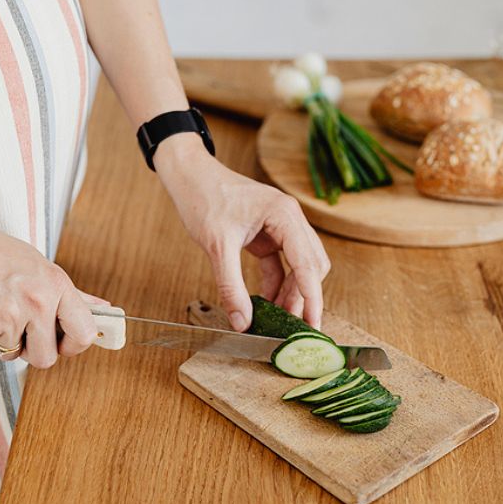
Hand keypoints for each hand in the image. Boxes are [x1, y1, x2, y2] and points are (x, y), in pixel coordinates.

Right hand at [0, 217, 108, 367]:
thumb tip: (102, 309)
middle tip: (22, 329)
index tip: (65, 342)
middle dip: (35, 350)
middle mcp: (37, 303)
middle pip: (48, 357)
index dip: (76, 345)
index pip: (84, 332)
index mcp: (56, 285)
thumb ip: (71, 294)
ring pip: (15, 356)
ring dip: (6, 342)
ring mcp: (9, 318)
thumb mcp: (38, 265)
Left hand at [155, 134, 330, 330]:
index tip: (312, 324)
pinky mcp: (267, 234)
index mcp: (284, 215)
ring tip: (278, 319)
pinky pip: (280, 264)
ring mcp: (280, 226)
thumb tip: (242, 322)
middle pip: (311, 265)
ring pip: (298, 266)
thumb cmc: (204, 198)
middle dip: (303, 297)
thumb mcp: (217, 246)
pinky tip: (266, 303)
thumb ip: (230, 286)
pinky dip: (276, 284)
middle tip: (294, 327)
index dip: (312, 297)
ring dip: (290, 293)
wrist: (190, 175)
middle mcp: (289, 219)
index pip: (308, 263)